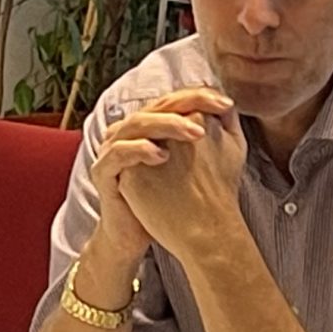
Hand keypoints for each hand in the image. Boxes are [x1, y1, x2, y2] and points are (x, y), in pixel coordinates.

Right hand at [86, 87, 233, 261]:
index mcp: (148, 126)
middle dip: (188, 106)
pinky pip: (118, 152)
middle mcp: (128, 131)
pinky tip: (162, 155)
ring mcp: (112, 148)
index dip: (199, 97)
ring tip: (196, 133)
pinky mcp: (103, 171)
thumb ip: (204, 139)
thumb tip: (230, 113)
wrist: (135, 234)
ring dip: (167, 125)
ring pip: (137, 123)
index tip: (227, 103)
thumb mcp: (189, 165)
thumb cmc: (164, 201)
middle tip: (216, 112)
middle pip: (156, 106)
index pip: (172, 101)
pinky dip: (139, 149)